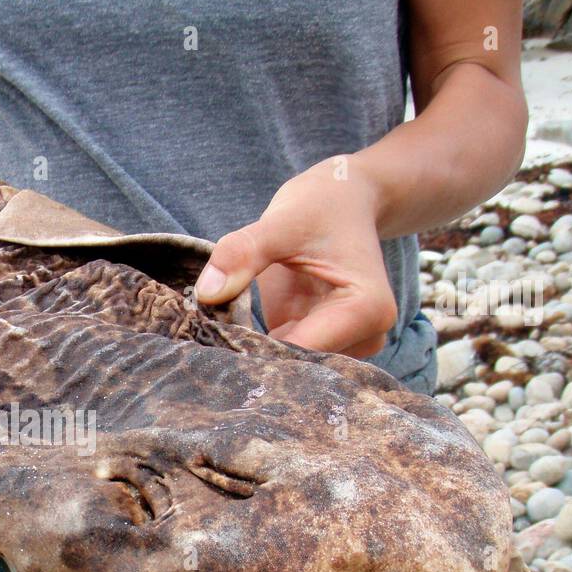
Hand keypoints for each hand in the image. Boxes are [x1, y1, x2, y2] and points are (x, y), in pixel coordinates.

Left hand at [192, 159, 397, 359]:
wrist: (342, 203)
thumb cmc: (320, 207)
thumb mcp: (281, 222)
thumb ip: (243, 254)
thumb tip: (206, 293)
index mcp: (366, 309)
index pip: (306, 351)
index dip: (258, 352)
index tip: (215, 346)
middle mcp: (365, 337)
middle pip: (299, 366)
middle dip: (253, 358)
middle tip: (205, 345)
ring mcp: (345, 345)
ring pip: (289, 367)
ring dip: (253, 355)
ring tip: (216, 336)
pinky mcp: (320, 345)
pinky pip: (282, 358)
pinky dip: (255, 349)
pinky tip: (229, 337)